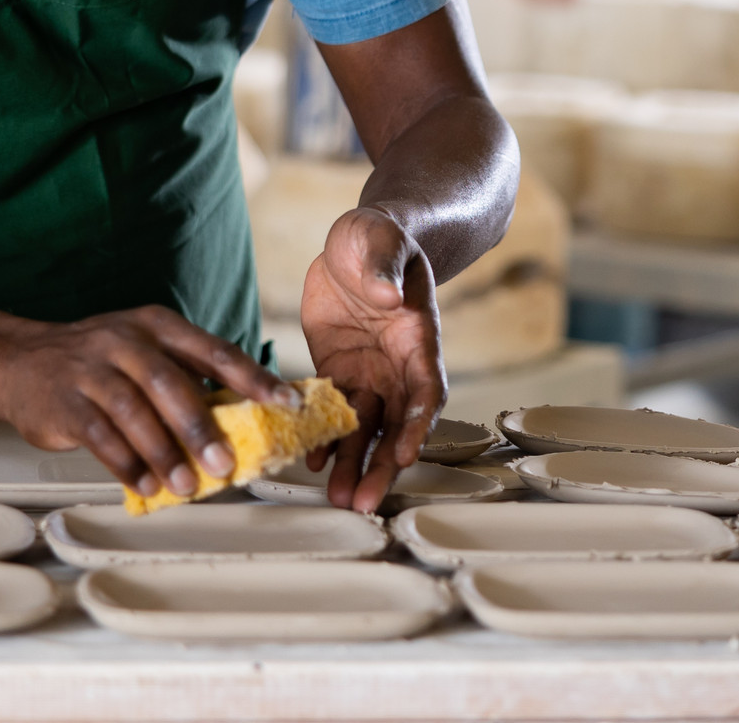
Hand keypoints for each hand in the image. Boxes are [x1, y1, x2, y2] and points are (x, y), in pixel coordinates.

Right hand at [0, 306, 295, 500]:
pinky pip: (99, 434)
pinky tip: (143, 483)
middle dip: (200, 427)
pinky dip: (125, 463)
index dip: (252, 377)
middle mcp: (125, 340)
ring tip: (185, 483)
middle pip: (170, 382)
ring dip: (162, 452)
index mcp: (158, 325)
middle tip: (224, 463)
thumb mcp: (143, 353)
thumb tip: (240, 423)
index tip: (285, 403)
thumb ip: (185, 379)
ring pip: (133, 411)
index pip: (213, 350)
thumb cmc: (97, 362)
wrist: (19, 360)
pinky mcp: (64, 400)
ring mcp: (91, 369)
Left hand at [299, 206, 445, 513]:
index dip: (418, 423)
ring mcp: (368, 372)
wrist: (357, 244)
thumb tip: (385, 296)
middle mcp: (397, 365)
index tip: (406, 453)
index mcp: (417, 336)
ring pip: (366, 428)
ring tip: (340, 498)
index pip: (426, 388)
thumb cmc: (378, 236)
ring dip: (354, 463)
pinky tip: (311, 460)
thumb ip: (383, 266)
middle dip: (383, 464)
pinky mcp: (338, 372)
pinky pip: (333, 412)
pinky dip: (324, 437)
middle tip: (366, 501)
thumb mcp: (379, 239)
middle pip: (397, 423)